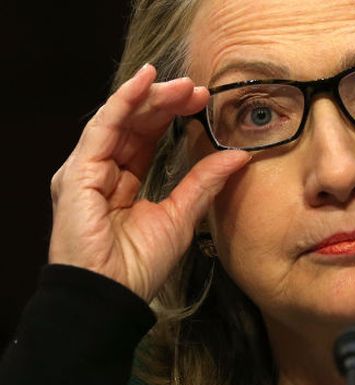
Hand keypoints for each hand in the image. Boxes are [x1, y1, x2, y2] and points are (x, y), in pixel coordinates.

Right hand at [48, 64, 249, 300]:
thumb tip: (239, 156)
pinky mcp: (78, 172)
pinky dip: (123, 102)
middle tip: (199, 88)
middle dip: (166, 103)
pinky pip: (102, 128)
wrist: (114, 295)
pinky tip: (145, 82)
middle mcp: (103, 172)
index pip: (147, 139)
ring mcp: (87, 171)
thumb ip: (204, 182)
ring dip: (151, 97)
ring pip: (119, 120)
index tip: (204, 102)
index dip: (173, 117)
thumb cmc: (141, 265)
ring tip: (183, 84)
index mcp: (124, 183)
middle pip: (134, 125)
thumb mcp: (182, 216)